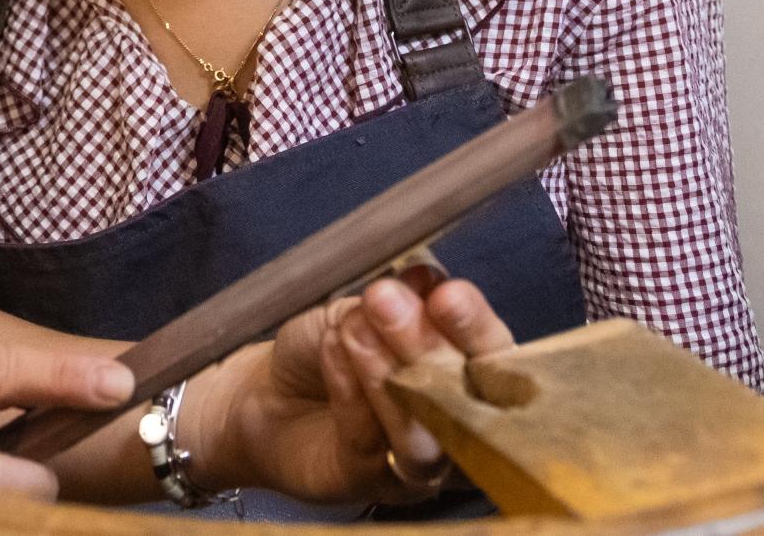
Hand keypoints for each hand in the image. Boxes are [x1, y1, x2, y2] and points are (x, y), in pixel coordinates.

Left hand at [214, 270, 514, 503]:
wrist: (267, 392)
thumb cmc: (330, 349)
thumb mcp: (362, 311)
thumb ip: (399, 301)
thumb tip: (427, 279)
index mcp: (470, 379)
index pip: (496, 359)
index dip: (476, 327)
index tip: (448, 294)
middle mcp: (457, 431)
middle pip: (467, 402)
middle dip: (428, 345)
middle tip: (386, 299)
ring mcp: (417, 467)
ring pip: (422, 435)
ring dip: (386, 373)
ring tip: (354, 326)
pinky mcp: (369, 483)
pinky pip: (367, 440)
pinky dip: (350, 390)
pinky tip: (332, 348)